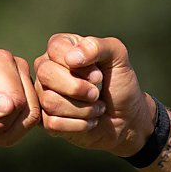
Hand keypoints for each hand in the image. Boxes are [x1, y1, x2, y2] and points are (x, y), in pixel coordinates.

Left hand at [0, 49, 39, 144]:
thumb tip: (9, 105)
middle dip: (6, 129)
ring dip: (9, 133)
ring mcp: (22, 80)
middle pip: (29, 109)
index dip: (1, 122)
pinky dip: (14, 132)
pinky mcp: (23, 94)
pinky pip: (30, 119)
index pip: (16, 100)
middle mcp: (16, 66)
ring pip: (32, 117)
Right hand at [33, 33, 154, 154]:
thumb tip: (71, 58)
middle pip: (45, 74)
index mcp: (61, 48)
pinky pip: (52, 123)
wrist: (127, 119)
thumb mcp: (118, 58)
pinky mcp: (46, 120)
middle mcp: (47, 68)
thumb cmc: (120, 84)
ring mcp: (43, 94)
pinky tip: (89, 121)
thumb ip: (97, 46)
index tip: (98, 75)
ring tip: (97, 107)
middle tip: (96, 93)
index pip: (55, 49)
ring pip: (49, 101)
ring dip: (83, 109)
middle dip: (77, 88)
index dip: (80, 65)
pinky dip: (79, 124)